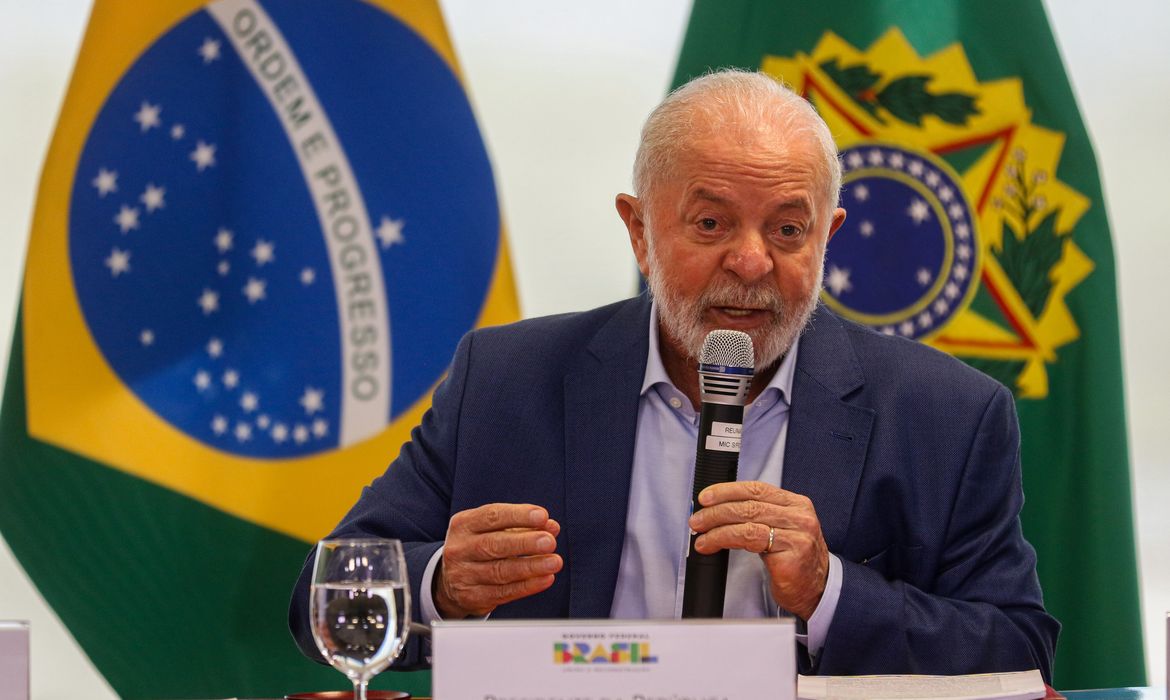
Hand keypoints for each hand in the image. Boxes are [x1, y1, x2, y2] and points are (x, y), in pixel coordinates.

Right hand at [434, 503, 562, 618]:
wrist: (450, 581)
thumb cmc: (479, 547)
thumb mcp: (493, 530)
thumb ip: (522, 526)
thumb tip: (551, 526)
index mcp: (463, 524)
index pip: (492, 516)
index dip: (518, 516)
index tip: (542, 516)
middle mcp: (459, 549)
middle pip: (494, 545)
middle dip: (525, 543)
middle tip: (550, 542)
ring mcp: (463, 575)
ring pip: (500, 571)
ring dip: (531, 566)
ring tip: (554, 561)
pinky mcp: (472, 597)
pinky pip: (503, 592)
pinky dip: (527, 586)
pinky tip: (545, 579)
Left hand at [687, 481, 827, 619]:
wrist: (817, 591)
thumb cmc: (794, 562)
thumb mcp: (780, 531)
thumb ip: (758, 516)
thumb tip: (719, 509)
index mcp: (796, 504)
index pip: (757, 488)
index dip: (727, 490)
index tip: (706, 497)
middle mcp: (799, 516)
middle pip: (749, 504)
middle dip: (716, 510)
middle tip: (697, 518)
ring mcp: (797, 535)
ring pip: (747, 521)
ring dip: (716, 527)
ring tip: (700, 535)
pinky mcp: (791, 555)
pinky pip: (749, 540)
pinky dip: (724, 540)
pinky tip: (712, 545)